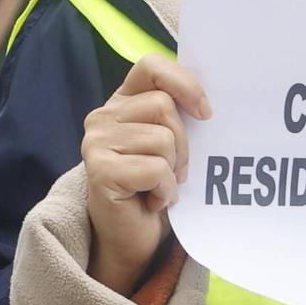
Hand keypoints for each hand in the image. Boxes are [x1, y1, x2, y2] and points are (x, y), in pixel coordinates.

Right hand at [80, 54, 211, 293]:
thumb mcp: (168, 143)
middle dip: (183, 144)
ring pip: (163, 140)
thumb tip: (209, 103)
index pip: (151, 66)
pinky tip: (151, 201)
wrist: (129, 237)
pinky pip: (155, 169)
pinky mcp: (99, 170)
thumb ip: (178, 116)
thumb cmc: (153, 187)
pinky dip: (164, 191)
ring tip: (158, 187)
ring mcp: (96, 142)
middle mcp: (102, 116)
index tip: (205, 113)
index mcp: (121, 102)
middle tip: (174, 171)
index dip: (184, 83)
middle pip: (164, 107)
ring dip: (173, 171)